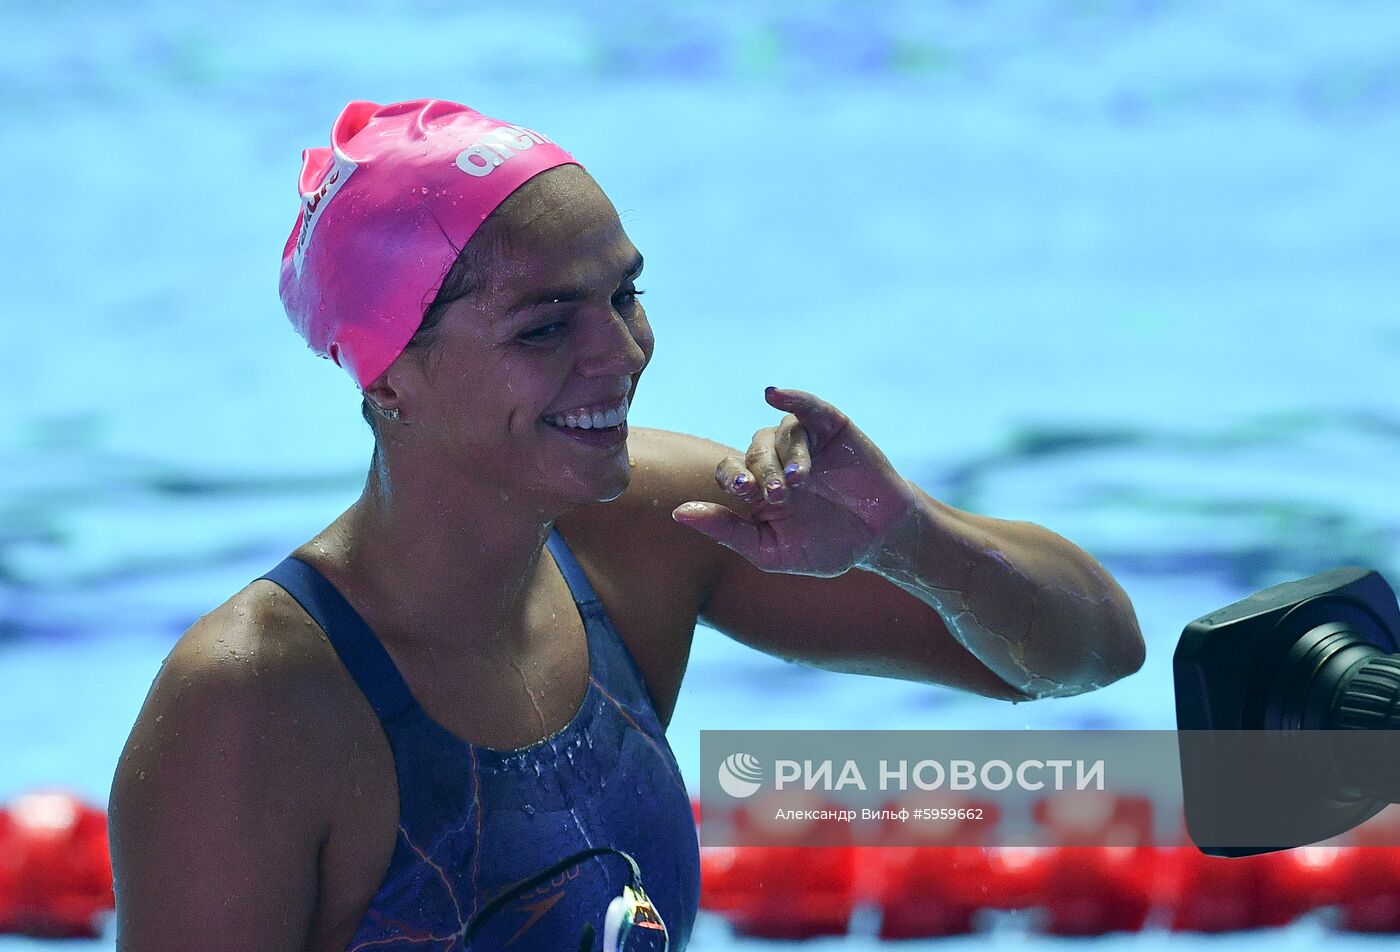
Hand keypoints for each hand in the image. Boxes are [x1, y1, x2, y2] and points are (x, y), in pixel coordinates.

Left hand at [672, 387, 917, 576]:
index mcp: (756, 488)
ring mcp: (802, 442)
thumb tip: (678, 513)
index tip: (743, 491)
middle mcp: (773, 460)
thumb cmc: (824, 547)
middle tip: (780, 495)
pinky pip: (808, 407)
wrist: (879, 539)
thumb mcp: (771, 550)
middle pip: (753, 452)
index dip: (731, 477)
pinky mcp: (831, 427)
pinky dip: (793, 398)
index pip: (728, 471)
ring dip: (787, 456)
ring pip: (780, 435)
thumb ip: (727, 531)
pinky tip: (776, 395)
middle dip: (762, 473)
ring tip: (800, 480)